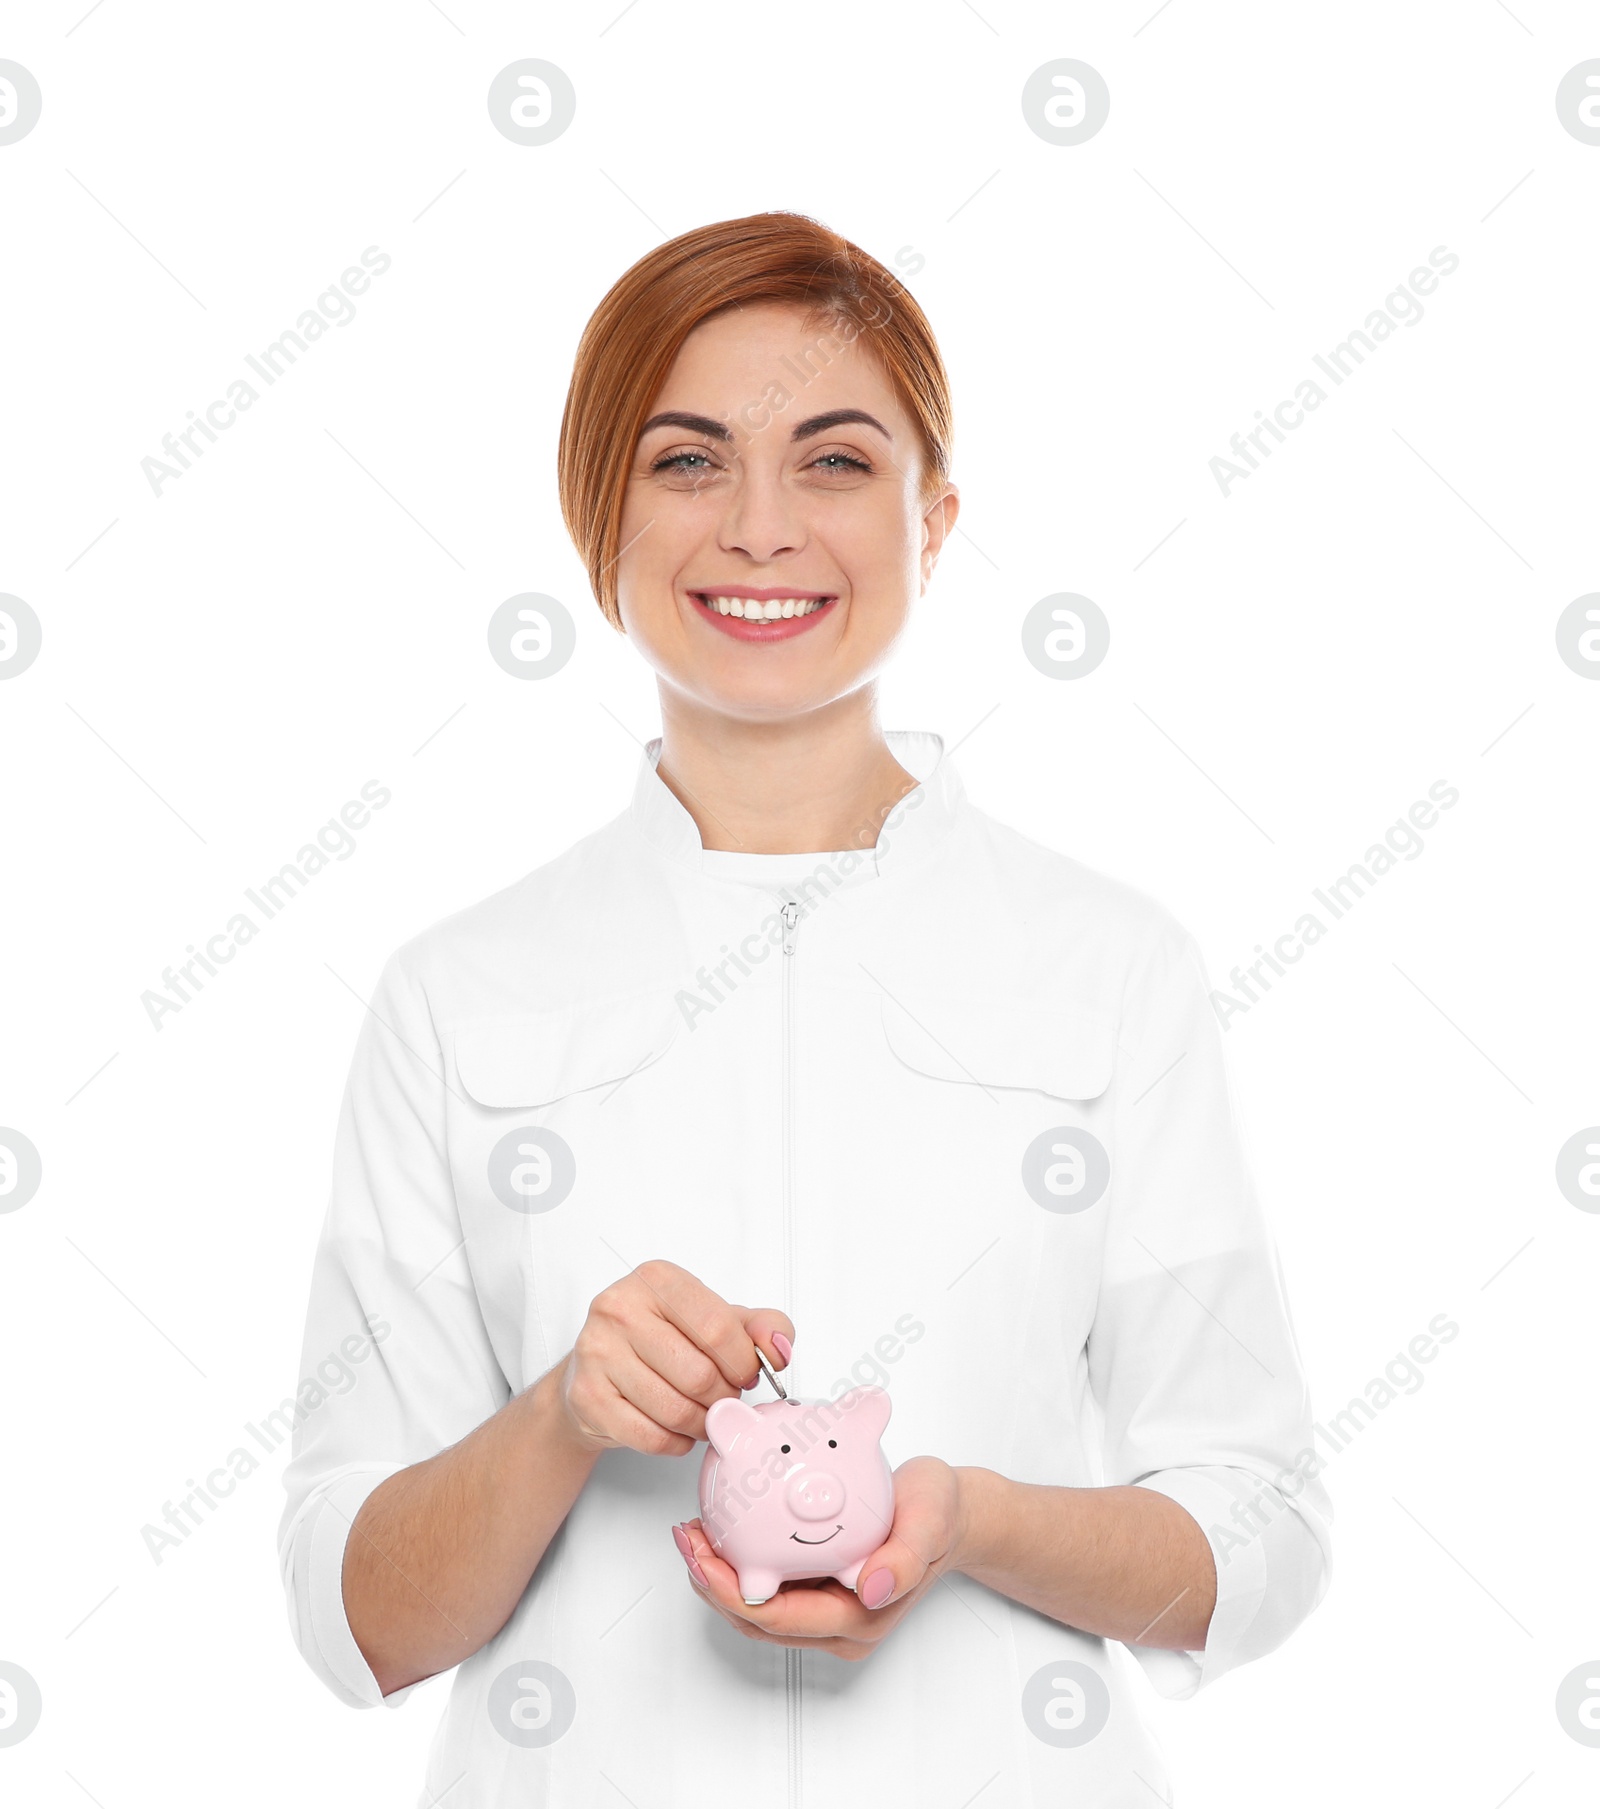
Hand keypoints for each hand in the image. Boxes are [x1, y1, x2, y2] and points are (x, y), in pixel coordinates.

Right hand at [551, 1259, 792, 1458]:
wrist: (594, 1370)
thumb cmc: (661, 1340)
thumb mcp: (714, 1319)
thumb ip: (760, 1326)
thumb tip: (779, 1348)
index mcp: (657, 1278)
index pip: (718, 1326)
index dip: (743, 1362)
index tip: (746, 1374)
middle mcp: (620, 1308)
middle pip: (699, 1374)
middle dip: (724, 1397)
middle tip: (724, 1398)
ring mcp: (597, 1352)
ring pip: (676, 1410)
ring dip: (702, 1424)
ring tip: (704, 1416)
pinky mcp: (586, 1397)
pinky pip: (651, 1437)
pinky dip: (676, 1443)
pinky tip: (677, 1430)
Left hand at [671, 1456, 964, 1659]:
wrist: (946, 1512)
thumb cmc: (938, 1515)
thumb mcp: (930, 1524)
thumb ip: (905, 1558)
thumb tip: (872, 1588)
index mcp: (859, 1617)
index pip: (781, 1619)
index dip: (733, 1595)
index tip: (703, 1560)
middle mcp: (838, 1624)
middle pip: (758, 1620)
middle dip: (713, 1585)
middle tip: (686, 1539)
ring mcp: (825, 1611)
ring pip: (757, 1607)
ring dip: (719, 1575)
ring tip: (694, 1534)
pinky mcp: (817, 1589)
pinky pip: (769, 1583)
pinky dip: (740, 1561)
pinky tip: (724, 1528)